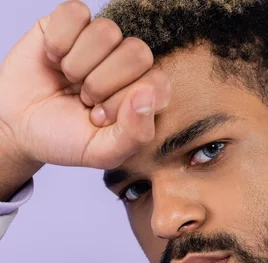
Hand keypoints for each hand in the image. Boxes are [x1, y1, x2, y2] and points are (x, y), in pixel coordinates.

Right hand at [0, 0, 170, 169]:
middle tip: (84, 101)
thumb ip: (134, 134)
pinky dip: (59, 42)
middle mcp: (127, 65)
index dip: (126, 103)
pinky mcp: (71, 22)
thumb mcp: (101, 153)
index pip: (158, 85)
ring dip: (79, 65)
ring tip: (69, 81)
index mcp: (143, 96)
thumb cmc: (64, 139)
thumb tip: (146, 95)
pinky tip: (53, 59)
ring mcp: (100, 42)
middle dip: (103, 84)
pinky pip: (77, 13)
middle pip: (138, 53)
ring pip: (107, 31)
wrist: (18, 126)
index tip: (99, 119)